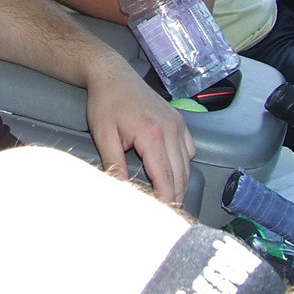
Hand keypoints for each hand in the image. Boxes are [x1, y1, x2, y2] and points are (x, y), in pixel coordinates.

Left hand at [83, 55, 195, 203]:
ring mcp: (178, 124)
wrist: (112, 74)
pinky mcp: (179, 121)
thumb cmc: (105, 102)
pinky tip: (171, 173)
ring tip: (168, 200)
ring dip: (179, 184)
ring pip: (187, 166)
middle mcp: (171, 130)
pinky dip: (183, 166)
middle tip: (164, 216)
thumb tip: (122, 191)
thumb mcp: (103, 136)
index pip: (166, 179)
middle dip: (174, 198)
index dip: (165, 202)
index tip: (161, 219)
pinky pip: (189, 151)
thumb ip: (115, 165)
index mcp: (152, 135)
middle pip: (180, 176)